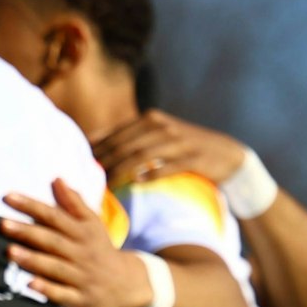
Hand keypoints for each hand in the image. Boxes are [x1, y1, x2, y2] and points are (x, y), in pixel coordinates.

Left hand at [0, 179, 153, 306]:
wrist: (129, 285)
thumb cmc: (99, 249)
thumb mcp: (92, 225)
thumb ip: (74, 203)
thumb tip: (57, 179)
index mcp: (83, 233)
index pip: (55, 216)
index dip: (32, 206)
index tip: (7, 197)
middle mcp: (82, 253)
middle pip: (53, 241)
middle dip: (27, 232)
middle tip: (2, 224)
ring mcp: (82, 277)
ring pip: (55, 267)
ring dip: (33, 260)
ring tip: (9, 251)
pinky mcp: (81, 299)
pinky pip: (63, 294)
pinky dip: (47, 289)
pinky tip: (29, 284)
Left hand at [93, 110, 247, 188]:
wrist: (227, 154)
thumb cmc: (183, 147)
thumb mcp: (156, 136)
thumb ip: (128, 138)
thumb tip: (91, 143)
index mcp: (149, 119)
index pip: (114, 135)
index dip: (96, 151)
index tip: (79, 167)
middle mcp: (161, 126)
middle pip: (124, 145)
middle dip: (104, 163)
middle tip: (88, 181)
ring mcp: (179, 141)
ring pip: (143, 155)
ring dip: (122, 171)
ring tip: (107, 186)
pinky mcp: (194, 157)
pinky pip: (170, 165)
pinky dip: (153, 173)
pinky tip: (139, 182)